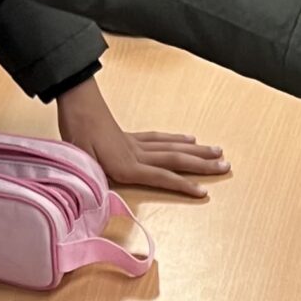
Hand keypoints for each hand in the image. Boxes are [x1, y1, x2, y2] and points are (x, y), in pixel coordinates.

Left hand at [56, 77, 227, 198]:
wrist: (74, 103)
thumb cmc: (74, 135)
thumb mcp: (80, 163)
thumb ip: (95, 181)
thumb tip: (103, 197)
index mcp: (125, 166)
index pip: (161, 177)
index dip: (183, 185)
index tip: (204, 192)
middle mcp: (137, 154)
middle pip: (176, 160)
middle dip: (202, 165)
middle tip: (226, 166)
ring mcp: (136, 144)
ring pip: (172, 147)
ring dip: (196, 151)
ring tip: (217, 151)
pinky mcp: (130, 136)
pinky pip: (159, 138)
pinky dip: (176, 139)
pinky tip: (189, 138)